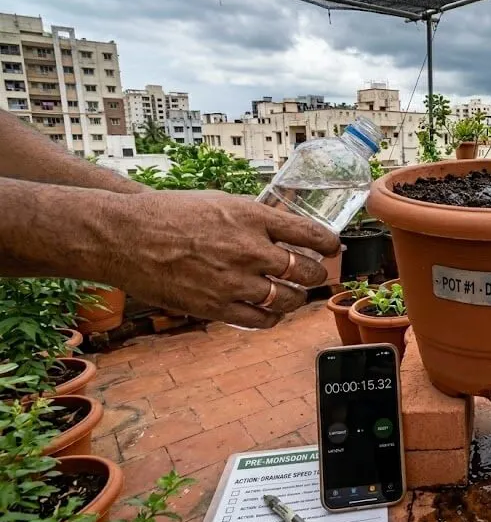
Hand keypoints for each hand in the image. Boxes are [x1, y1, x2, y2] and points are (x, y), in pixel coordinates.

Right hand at [107, 191, 340, 327]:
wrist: (125, 236)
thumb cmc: (169, 213)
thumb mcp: (220, 202)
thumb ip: (253, 218)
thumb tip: (282, 230)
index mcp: (252, 217)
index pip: (310, 233)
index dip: (329, 244)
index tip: (334, 248)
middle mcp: (249, 249)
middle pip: (305, 269)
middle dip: (316, 274)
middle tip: (316, 274)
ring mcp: (234, 280)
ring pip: (288, 298)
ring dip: (297, 298)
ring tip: (296, 295)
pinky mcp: (217, 307)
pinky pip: (261, 320)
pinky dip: (273, 318)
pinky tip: (272, 313)